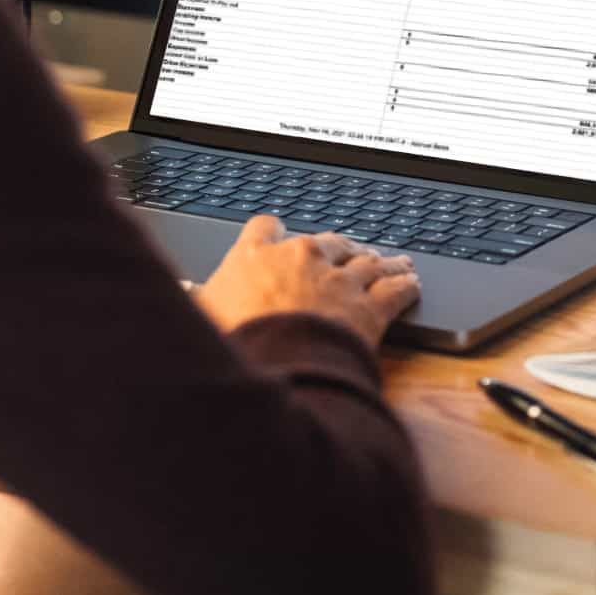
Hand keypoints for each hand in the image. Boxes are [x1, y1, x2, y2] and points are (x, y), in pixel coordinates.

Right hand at [197, 216, 419, 351]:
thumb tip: (183, 302)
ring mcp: (338, 279)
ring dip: (382, 261)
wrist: (278, 367)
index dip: (275, 232)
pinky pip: (396, 288)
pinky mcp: (369, 307)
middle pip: (327, 241)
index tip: (280, 236)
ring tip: (395, 262)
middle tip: (351, 253)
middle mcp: (300, 257)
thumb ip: (201, 303)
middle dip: (341, 248)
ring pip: (368, 260)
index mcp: (256, 255)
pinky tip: (412, 284)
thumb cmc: (235, 346)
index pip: (265, 227)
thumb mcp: (202, 319)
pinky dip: (406, 285)